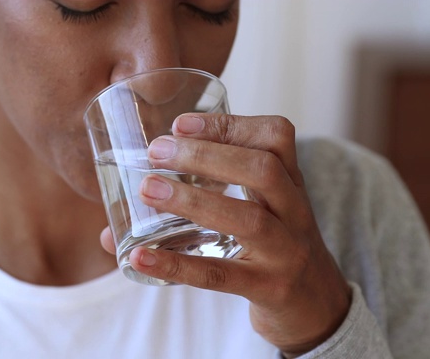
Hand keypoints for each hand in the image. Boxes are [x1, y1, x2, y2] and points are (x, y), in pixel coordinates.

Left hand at [100, 114, 351, 355]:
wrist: (318, 306)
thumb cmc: (274, 248)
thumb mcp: (259, 213)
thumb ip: (202, 204)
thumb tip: (111, 226)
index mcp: (290, 184)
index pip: (277, 137)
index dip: (229, 123)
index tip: (180, 123)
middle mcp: (294, 212)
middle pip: (262, 170)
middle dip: (206, 154)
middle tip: (156, 151)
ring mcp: (285, 252)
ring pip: (247, 219)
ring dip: (192, 200)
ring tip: (148, 188)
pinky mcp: (269, 289)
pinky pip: (221, 276)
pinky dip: (176, 265)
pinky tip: (140, 257)